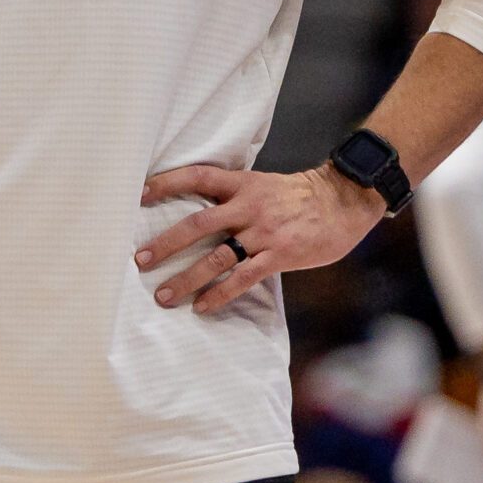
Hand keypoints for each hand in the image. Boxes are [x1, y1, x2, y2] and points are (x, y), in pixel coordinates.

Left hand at [135, 164, 384, 315]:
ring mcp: (264, 233)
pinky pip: (243, 278)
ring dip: (187, 278)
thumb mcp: (263, 184)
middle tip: (141, 260)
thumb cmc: (299, 196)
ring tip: (164, 296)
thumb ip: (234, 195)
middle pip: (198, 223)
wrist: (343, 201)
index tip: (139, 193)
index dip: (167, 183)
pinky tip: (202, 307)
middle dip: (167, 242)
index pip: (197, 176)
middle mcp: (249, 207)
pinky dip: (220, 294)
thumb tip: (199, 210)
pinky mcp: (279, 256)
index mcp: (243, 183)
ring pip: (217, 257)